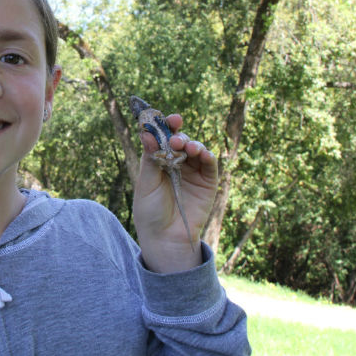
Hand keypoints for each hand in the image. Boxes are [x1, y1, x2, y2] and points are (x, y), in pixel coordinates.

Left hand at [132, 113, 218, 272]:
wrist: (165, 238)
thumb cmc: (150, 211)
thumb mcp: (146, 183)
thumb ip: (150, 159)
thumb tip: (146, 132)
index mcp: (158, 161)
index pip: (162, 138)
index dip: (164, 126)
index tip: (165, 118)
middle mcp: (176, 163)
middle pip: (179, 140)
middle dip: (178, 134)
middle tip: (175, 137)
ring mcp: (193, 171)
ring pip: (196, 148)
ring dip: (192, 143)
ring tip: (187, 147)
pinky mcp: (207, 181)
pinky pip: (210, 164)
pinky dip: (207, 154)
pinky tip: (201, 152)